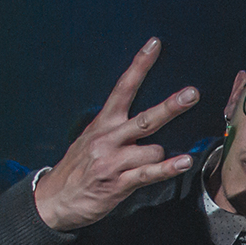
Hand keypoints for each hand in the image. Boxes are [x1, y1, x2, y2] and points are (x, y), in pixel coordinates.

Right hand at [34, 38, 200, 231]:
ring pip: (153, 150)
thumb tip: (142, 119)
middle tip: (192, 94)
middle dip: (170, 106)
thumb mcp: (90, 139)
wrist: (54, 199)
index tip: (155, 44)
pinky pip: (149, 173)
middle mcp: (108, 138)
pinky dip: (169, 168)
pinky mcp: (119, 182)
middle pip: (145, 119)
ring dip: (161, 156)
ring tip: (160, 163)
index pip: (123, 87)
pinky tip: (185, 161)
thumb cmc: (77, 168)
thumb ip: (114, 127)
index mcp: (103, 123)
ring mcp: (114, 161)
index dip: (140, 65)